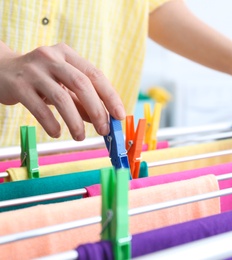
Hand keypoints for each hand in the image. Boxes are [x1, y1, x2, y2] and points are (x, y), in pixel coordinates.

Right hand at [0, 43, 125, 140]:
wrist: (0, 71)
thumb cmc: (39, 80)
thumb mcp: (63, 85)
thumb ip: (82, 101)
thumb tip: (104, 121)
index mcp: (67, 55)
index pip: (95, 75)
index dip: (110, 96)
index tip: (120, 115)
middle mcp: (52, 58)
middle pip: (82, 84)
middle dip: (97, 110)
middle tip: (104, 130)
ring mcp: (34, 70)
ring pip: (62, 97)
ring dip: (75, 121)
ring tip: (80, 136)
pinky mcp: (19, 85)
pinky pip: (39, 108)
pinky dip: (51, 123)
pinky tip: (57, 132)